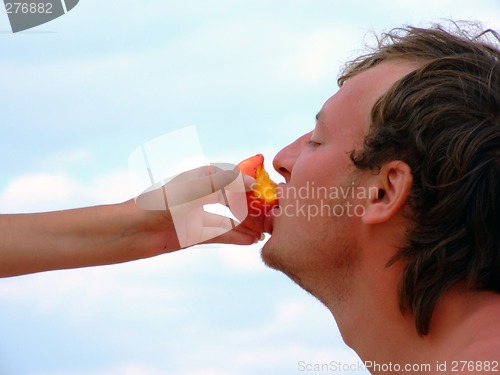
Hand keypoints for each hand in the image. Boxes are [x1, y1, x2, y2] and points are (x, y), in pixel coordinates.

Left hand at [135, 164, 262, 249]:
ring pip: (229, 219)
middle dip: (251, 207)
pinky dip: (235, 237)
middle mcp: (200, 195)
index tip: (266, 192)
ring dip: (246, 224)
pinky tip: (251, 241)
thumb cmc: (158, 204)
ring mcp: (198, 215)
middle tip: (270, 216)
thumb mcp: (191, 190)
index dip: (249, 183)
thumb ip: (221, 184)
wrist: (130, 232)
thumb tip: (251, 181)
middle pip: (232, 199)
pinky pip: (220, 234)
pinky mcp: (194, 234)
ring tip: (265, 232)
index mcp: (198, 178)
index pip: (231, 177)